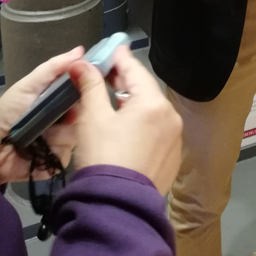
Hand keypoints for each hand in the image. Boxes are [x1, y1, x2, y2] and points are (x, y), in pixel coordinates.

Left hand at [0, 47, 83, 184]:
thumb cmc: (9, 110)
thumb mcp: (29, 85)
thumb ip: (53, 68)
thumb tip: (81, 50)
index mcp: (61, 100)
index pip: (85, 94)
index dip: (89, 91)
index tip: (90, 88)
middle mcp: (66, 120)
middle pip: (85, 116)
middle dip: (75, 115)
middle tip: (64, 115)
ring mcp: (62, 141)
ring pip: (76, 136)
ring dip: (60, 134)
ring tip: (43, 135)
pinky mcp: (56, 161)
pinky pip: (66, 155)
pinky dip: (54, 152)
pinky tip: (43, 150)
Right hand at [69, 45, 181, 194]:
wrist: (116, 208)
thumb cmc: (103, 158)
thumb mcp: (93, 118)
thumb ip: (89, 86)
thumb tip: (80, 64)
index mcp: (153, 103)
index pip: (135, 70)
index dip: (120, 58)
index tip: (112, 48)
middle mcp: (170, 116)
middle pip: (145, 90)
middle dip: (124, 81)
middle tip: (105, 74)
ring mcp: (174, 138)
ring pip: (151, 111)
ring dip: (132, 103)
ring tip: (111, 100)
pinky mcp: (172, 157)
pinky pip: (156, 130)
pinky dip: (141, 123)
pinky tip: (125, 127)